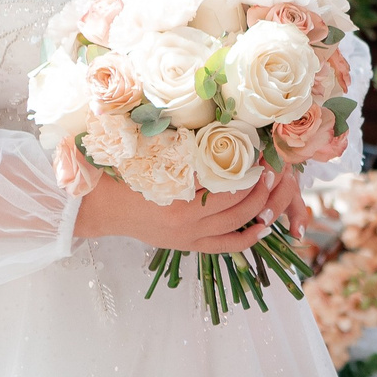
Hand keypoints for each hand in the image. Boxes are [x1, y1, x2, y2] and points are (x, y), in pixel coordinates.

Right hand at [73, 161, 301, 252]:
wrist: (106, 208)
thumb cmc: (127, 176)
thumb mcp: (153, 157)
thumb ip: (184, 150)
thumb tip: (219, 129)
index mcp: (175, 194)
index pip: (223, 179)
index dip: (245, 165)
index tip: (259, 151)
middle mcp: (185, 220)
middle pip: (236, 202)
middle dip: (259, 184)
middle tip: (271, 167)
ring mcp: (189, 237)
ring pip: (237, 223)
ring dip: (260, 205)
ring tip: (271, 187)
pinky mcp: (189, 247)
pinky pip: (227, 246)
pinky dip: (249, 238)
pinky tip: (265, 225)